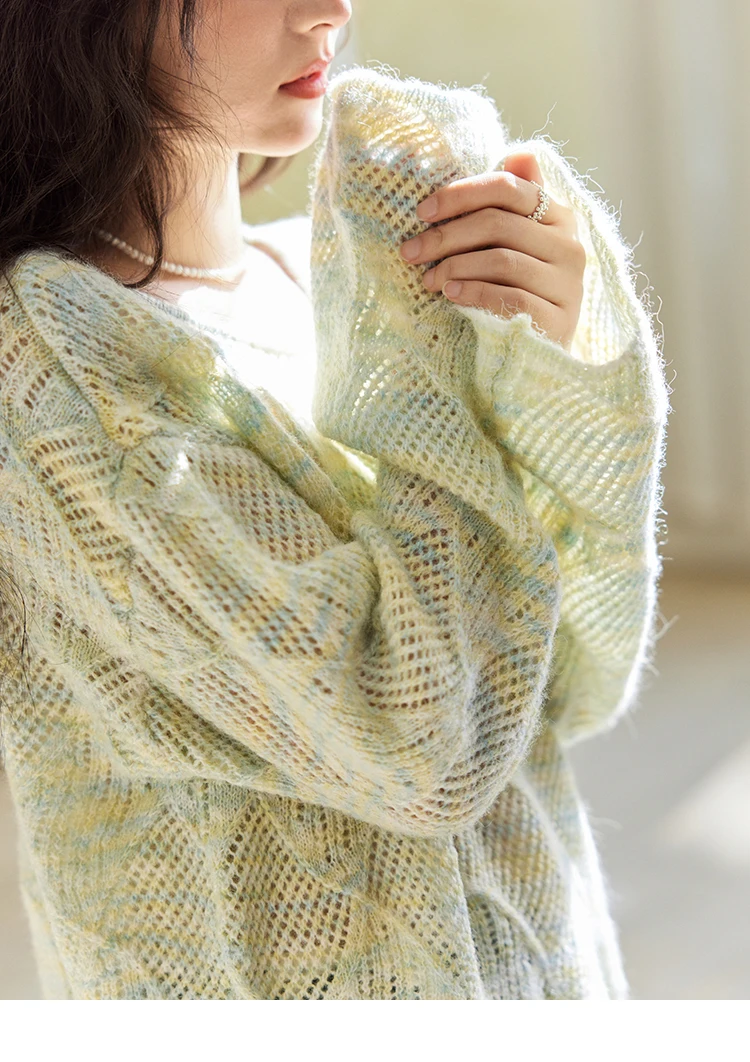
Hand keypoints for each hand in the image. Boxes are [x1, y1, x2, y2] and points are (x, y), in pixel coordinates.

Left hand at [399, 152, 584, 352]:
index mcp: (559, 218)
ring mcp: (568, 286)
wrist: (540, 358)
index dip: (462, 193)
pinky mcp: (559, 322)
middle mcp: (570, 247)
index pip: (509, 188)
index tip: (422, 211)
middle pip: (499, 224)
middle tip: (410, 252)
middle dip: (445, 236)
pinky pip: (510, 299)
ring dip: (454, 266)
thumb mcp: (515, 247)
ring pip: (502, 260)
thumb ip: (514, 203)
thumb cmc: (518, 293)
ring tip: (427, 280)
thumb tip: (518, 152)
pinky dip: (474, 293)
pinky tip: (450, 295)